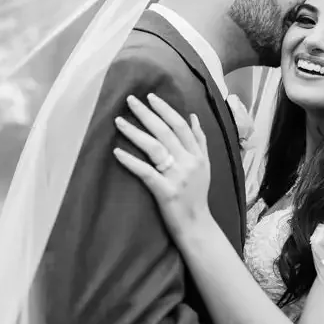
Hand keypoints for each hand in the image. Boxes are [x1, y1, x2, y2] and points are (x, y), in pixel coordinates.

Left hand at [112, 94, 211, 236]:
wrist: (197, 226)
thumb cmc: (198, 196)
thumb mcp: (206, 166)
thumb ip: (200, 141)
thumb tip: (193, 116)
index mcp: (198, 155)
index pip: (180, 125)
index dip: (165, 109)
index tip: (150, 97)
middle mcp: (189, 162)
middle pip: (165, 131)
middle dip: (146, 113)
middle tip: (130, 100)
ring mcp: (178, 177)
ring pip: (154, 148)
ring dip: (135, 132)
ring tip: (118, 121)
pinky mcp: (165, 192)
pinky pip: (145, 172)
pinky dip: (130, 161)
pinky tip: (117, 152)